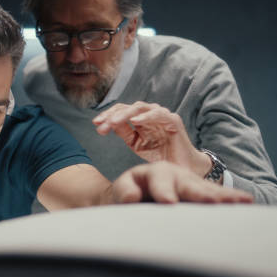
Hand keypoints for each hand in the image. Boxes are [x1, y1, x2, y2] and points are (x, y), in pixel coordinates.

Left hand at [92, 101, 211, 177]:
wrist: (180, 169)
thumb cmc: (160, 155)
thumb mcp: (136, 144)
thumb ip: (124, 132)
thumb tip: (108, 123)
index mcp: (139, 120)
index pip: (120, 111)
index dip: (107, 116)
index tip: (96, 124)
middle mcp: (149, 115)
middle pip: (127, 108)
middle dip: (111, 116)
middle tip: (100, 125)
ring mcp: (161, 116)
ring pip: (140, 108)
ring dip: (124, 114)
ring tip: (113, 122)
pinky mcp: (173, 121)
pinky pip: (159, 114)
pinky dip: (147, 116)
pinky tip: (135, 122)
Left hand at [112, 161, 252, 203]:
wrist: (140, 194)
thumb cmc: (130, 193)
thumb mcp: (123, 190)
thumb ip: (124, 191)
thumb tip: (133, 197)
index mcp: (156, 172)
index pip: (161, 181)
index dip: (165, 191)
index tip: (169, 202)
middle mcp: (177, 175)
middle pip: (190, 185)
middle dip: (200, 194)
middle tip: (210, 202)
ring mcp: (192, 184)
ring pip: (208, 191)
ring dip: (223, 197)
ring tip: (239, 202)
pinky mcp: (201, 195)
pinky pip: (217, 198)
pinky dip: (231, 200)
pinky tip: (248, 203)